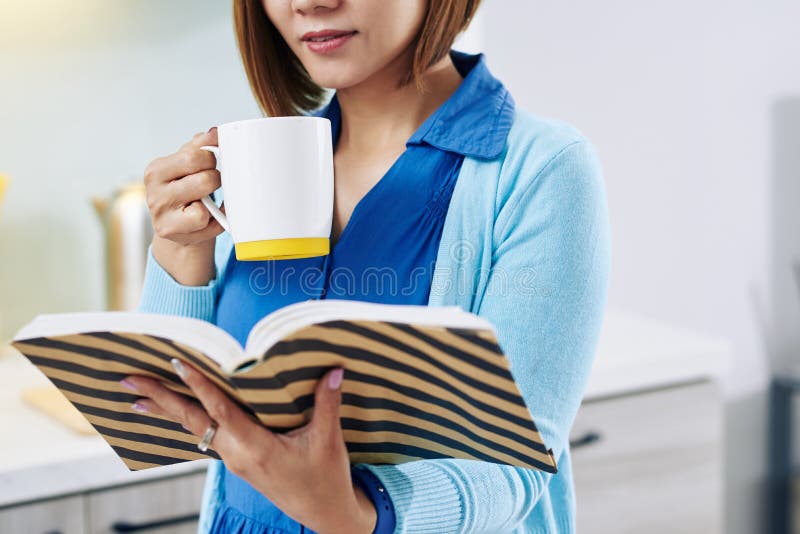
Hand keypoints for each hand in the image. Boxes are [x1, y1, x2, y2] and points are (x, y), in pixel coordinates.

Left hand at [120, 360, 376, 533]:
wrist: (323, 514)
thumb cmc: (325, 478)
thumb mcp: (327, 440)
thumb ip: (327, 403)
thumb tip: (334, 368)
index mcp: (256, 448)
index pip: (221, 411)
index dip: (200, 386)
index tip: (177, 364)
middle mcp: (237, 454)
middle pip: (192, 422)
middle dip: (160, 400)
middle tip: (130, 380)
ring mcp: (235, 459)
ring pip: (195, 429)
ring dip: (168, 410)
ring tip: (138, 397)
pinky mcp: (239, 460)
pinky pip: (206, 436)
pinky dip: (187, 420)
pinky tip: (175, 412)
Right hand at [143, 127, 224, 284]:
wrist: (181, 231)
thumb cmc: (187, 194)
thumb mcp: (188, 168)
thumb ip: (200, 146)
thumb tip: (215, 132)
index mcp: (157, 169)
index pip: (195, 155)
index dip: (212, 159)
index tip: (211, 165)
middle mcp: (153, 191)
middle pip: (203, 177)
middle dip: (216, 179)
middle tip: (212, 185)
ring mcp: (160, 213)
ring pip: (204, 200)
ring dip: (214, 200)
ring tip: (207, 202)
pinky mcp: (169, 231)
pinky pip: (205, 219)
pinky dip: (214, 220)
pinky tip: (208, 219)